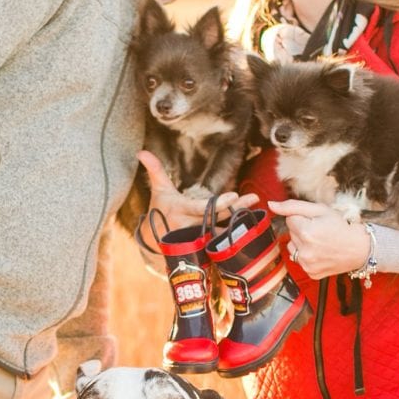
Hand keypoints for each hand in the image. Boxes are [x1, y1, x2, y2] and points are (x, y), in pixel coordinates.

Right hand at [138, 151, 257, 233]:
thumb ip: (155, 170)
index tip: (234, 195)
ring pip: (220, 233)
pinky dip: (234, 238)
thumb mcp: (158, 189)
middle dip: (236, 209)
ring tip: (256, 214)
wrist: (153, 238)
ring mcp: (196, 239)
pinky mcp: (201, 247)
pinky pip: (219, 243)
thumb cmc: (160, 208)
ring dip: (239, 225)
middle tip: (254, 199)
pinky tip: (250, 230)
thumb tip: (141, 152)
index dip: (218, 204)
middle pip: (216, 218)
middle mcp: (188, 226)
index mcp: (180, 211)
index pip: (201, 207)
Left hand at [269, 199, 373, 280]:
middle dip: (302, 230)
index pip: (289, 219)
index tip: (317, 222)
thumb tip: (271, 205)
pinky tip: (320, 253)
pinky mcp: (310, 273)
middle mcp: (304, 251)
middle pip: (290, 233)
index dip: (303, 218)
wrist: (359, 249)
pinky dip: (307, 256)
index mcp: (306, 232)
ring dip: (302, 243)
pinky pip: (299, 260)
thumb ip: (293, 206)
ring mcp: (306, 264)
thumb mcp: (320, 210)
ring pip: (292, 247)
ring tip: (320, 243)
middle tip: (320, 232)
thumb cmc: (341, 227)